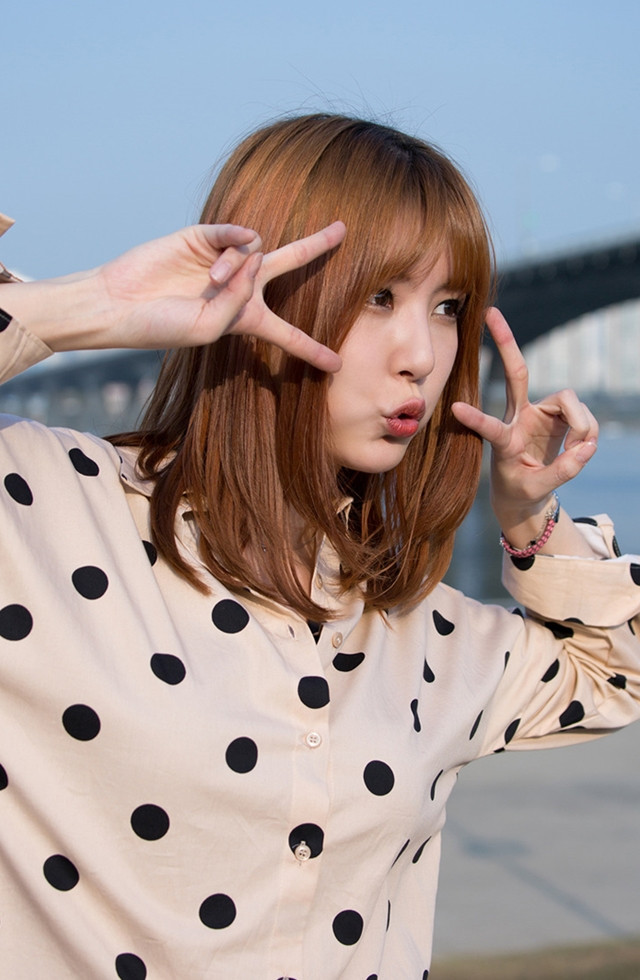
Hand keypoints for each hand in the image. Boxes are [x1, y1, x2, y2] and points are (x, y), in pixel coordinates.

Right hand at [5, 222, 345, 372]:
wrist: (121, 303)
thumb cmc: (163, 326)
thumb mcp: (208, 328)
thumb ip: (238, 300)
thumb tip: (257, 253)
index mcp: (245, 319)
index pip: (287, 335)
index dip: (312, 349)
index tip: (338, 366)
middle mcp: (240, 286)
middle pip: (288, 264)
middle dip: (315, 246)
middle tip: (342, 230)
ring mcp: (223, 259)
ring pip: (256, 251)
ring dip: (238, 266)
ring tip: (211, 279)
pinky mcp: (203, 236)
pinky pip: (235, 232)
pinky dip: (234, 242)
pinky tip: (222, 256)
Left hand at [451, 307, 597, 532]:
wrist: (525, 491)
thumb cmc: (522, 489)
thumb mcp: (536, 489)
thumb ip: (563, 471)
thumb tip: (588, 447)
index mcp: (503, 442)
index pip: (490, 429)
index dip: (476, 419)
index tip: (455, 408)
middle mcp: (518, 418)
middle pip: (516, 373)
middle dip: (506, 342)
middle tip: (491, 312)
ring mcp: (538, 412)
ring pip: (568, 400)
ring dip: (582, 425)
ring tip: (580, 451)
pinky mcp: (556, 413)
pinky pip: (582, 413)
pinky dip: (588, 431)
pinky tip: (582, 447)